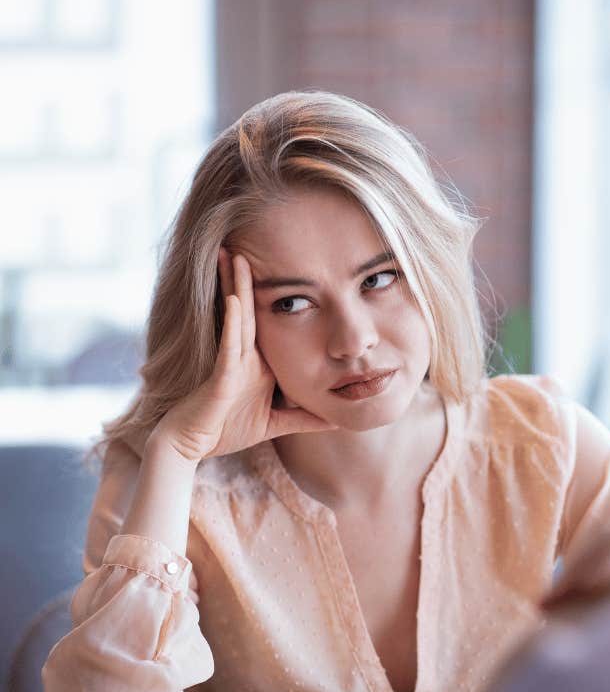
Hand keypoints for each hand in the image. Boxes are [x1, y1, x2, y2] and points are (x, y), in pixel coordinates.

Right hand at [153, 248, 334, 461]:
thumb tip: (335, 419)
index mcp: (255, 362)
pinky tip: (234, 299)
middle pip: (248, 310)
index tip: (285, 266)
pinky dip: (231, 322)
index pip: (266, 322)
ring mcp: (230, 363)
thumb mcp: (275, 424)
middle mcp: (242, 355)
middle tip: (249, 242)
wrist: (191, 448)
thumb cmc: (226, 431)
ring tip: (237, 256)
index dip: (270, 295)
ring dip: (236, 286)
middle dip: (247, 278)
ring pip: (236, 318)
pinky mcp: (220, 376)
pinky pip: (227, 346)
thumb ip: (304, 419)